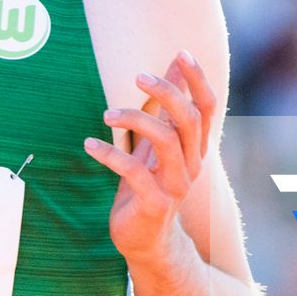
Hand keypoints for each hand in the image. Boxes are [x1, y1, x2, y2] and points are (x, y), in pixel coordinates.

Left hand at [85, 50, 215, 264]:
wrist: (145, 242)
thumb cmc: (146, 187)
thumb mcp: (155, 145)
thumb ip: (165, 110)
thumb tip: (173, 65)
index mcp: (194, 150)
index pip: (207, 108)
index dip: (197, 80)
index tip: (181, 53)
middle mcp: (191, 166)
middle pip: (190, 120)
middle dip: (166, 92)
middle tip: (137, 77)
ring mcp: (176, 186)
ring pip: (166, 141)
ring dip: (135, 119)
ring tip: (107, 114)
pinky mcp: (155, 204)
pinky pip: (134, 171)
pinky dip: (109, 154)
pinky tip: (89, 144)